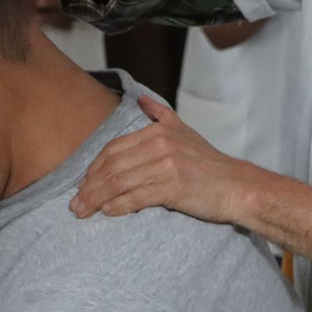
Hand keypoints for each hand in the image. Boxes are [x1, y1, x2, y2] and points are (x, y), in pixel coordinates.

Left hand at [70, 96, 259, 223]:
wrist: (236, 185)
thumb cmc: (209, 164)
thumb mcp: (184, 130)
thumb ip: (160, 114)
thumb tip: (140, 100)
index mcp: (158, 131)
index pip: (114, 149)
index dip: (94, 168)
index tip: (83, 184)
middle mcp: (159, 144)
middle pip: (112, 166)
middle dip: (89, 186)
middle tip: (75, 203)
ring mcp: (166, 165)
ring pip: (119, 182)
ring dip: (96, 199)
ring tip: (83, 212)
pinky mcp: (172, 186)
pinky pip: (136, 197)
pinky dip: (118, 206)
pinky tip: (108, 212)